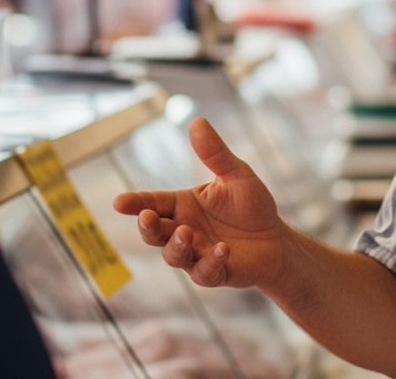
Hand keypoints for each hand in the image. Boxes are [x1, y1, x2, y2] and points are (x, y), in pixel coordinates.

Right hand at [112, 118, 285, 288]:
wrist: (277, 241)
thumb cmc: (252, 206)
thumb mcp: (237, 174)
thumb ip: (215, 154)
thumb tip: (196, 121)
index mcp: (183, 206)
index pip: (154, 202)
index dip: (135, 203)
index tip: (118, 202)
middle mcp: (184, 230)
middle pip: (155, 232)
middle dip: (148, 226)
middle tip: (147, 217)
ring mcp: (196, 254)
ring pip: (173, 256)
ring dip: (177, 245)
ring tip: (187, 233)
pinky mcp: (215, 273)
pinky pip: (205, 272)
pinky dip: (210, 261)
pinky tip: (221, 249)